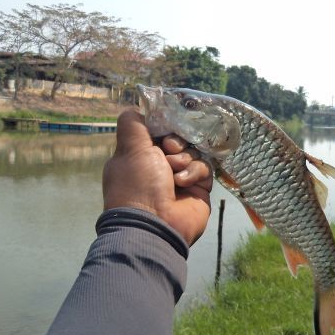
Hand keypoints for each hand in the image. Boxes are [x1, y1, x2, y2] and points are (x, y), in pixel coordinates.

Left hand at [102, 109, 212, 245]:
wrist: (155, 226)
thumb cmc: (137, 185)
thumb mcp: (130, 149)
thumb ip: (132, 124)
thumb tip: (136, 108)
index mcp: (139, 157)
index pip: (157, 132)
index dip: (162, 127)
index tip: (163, 129)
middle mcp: (159, 167)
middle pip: (178, 140)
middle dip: (176, 142)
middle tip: (170, 149)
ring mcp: (180, 178)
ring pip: (193, 152)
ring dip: (184, 159)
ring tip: (175, 171)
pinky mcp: (199, 189)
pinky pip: (204, 169)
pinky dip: (194, 173)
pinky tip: (183, 182)